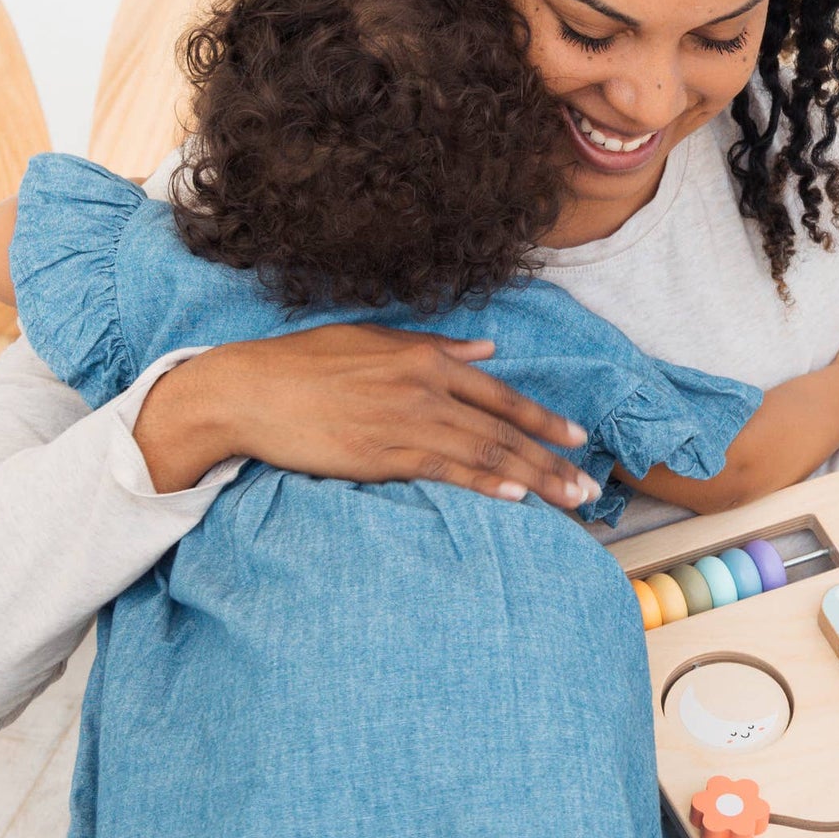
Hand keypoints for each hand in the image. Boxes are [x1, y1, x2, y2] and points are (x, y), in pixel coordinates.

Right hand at [130, 326, 602, 508]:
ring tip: (567, 498)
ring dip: (533, 476)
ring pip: (485, 451)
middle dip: (552, 457)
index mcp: (426, 359)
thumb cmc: (305, 363)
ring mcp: (406, 422)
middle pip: (503, 428)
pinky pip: (447, 471)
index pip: (500, 394)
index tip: (577, 437)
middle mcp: (425, 388)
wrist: (250, 391)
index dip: (543, 417)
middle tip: (587, 485)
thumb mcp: (374, 340)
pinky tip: (515, 495)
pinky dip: (485, 481)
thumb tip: (486, 350)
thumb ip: (435, 346)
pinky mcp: (383, 455)